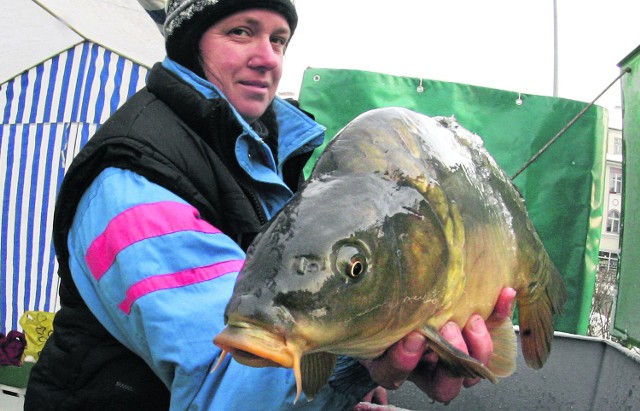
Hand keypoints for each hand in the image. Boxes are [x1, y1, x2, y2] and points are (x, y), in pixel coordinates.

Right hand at [358, 287, 516, 406]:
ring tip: (473, 320)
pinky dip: (500, 314)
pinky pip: (492, 330)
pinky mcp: (472, 333)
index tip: (411, 338)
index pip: (394, 376)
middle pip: (444, 385)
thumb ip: (367, 311)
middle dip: (450, 358)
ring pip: (473, 367)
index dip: (403, 362)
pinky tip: (504, 294)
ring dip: (478, 346)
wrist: (389, 290)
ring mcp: (452, 354)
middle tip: (448, 329)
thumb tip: (364, 292)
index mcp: (391, 364)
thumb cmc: (374, 304)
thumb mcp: (365, 309)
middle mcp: (424, 367)